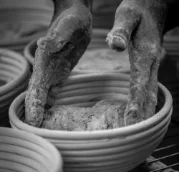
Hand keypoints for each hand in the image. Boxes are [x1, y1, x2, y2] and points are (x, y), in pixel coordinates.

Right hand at [25, 0, 91, 126]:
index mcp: (45, 61)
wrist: (77, 20)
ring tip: (44, 127)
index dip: (33, 104)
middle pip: (38, 94)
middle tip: (36, 130)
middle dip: (36, 112)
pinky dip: (52, 102)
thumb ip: (57, 36)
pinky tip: (53, 112)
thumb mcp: (68, 25)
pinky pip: (56, 90)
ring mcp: (54, 72)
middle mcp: (46, 69)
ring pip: (45, 94)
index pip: (36, 86)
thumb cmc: (72, 20)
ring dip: (43, 110)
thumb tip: (45, 45)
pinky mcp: (63, 73)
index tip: (33, 121)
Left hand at [106, 0, 167, 124]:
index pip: (139, 83)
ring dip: (144, 111)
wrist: (154, 8)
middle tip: (133, 131)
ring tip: (136, 127)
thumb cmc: (138, 11)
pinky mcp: (148, 66)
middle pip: (147, 93)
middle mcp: (151, 63)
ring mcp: (151, 66)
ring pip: (150, 93)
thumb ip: (121, 30)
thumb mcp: (127, 15)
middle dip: (141, 113)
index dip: (136, 102)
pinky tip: (139, 110)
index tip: (131, 120)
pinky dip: (144, 102)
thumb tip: (114, 46)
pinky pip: (147, 88)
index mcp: (145, 54)